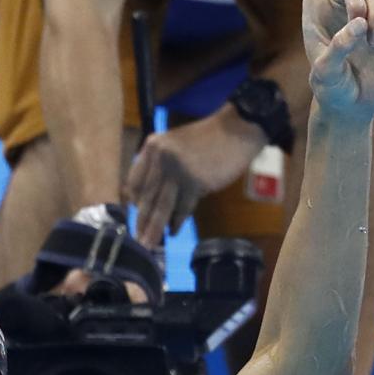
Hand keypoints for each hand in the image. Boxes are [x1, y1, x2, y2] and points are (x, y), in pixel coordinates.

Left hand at [124, 112, 262, 247]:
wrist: (238, 129)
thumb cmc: (207, 139)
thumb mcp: (174, 145)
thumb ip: (159, 167)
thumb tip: (146, 201)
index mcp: (152, 147)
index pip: (135, 182)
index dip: (135, 202)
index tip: (136, 216)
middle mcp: (161, 157)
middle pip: (146, 196)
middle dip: (142, 221)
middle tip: (137, 241)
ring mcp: (178, 169)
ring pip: (161, 206)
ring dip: (155, 229)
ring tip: (149, 245)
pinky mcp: (195, 181)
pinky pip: (182, 207)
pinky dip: (177, 221)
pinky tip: (173, 231)